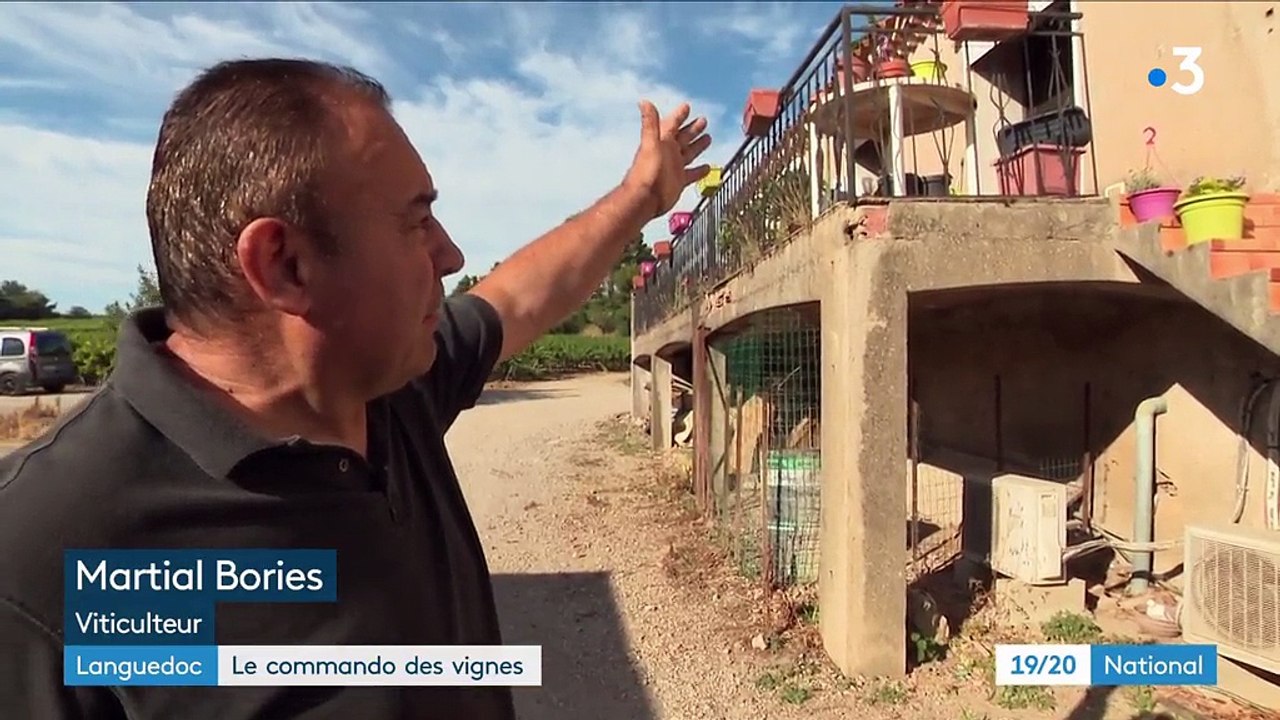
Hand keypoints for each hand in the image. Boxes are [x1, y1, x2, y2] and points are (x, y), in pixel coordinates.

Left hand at [622, 100, 712, 219]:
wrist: (645, 198)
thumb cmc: (647, 171)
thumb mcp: (650, 143)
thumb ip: (650, 123)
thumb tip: (644, 102)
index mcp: (663, 141)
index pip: (673, 123)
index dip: (680, 115)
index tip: (687, 107)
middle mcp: (669, 152)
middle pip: (684, 137)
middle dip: (693, 129)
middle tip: (703, 120)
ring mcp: (674, 167)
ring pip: (689, 153)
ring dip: (698, 145)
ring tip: (708, 138)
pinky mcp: (679, 181)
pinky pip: (692, 174)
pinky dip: (699, 170)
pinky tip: (707, 167)